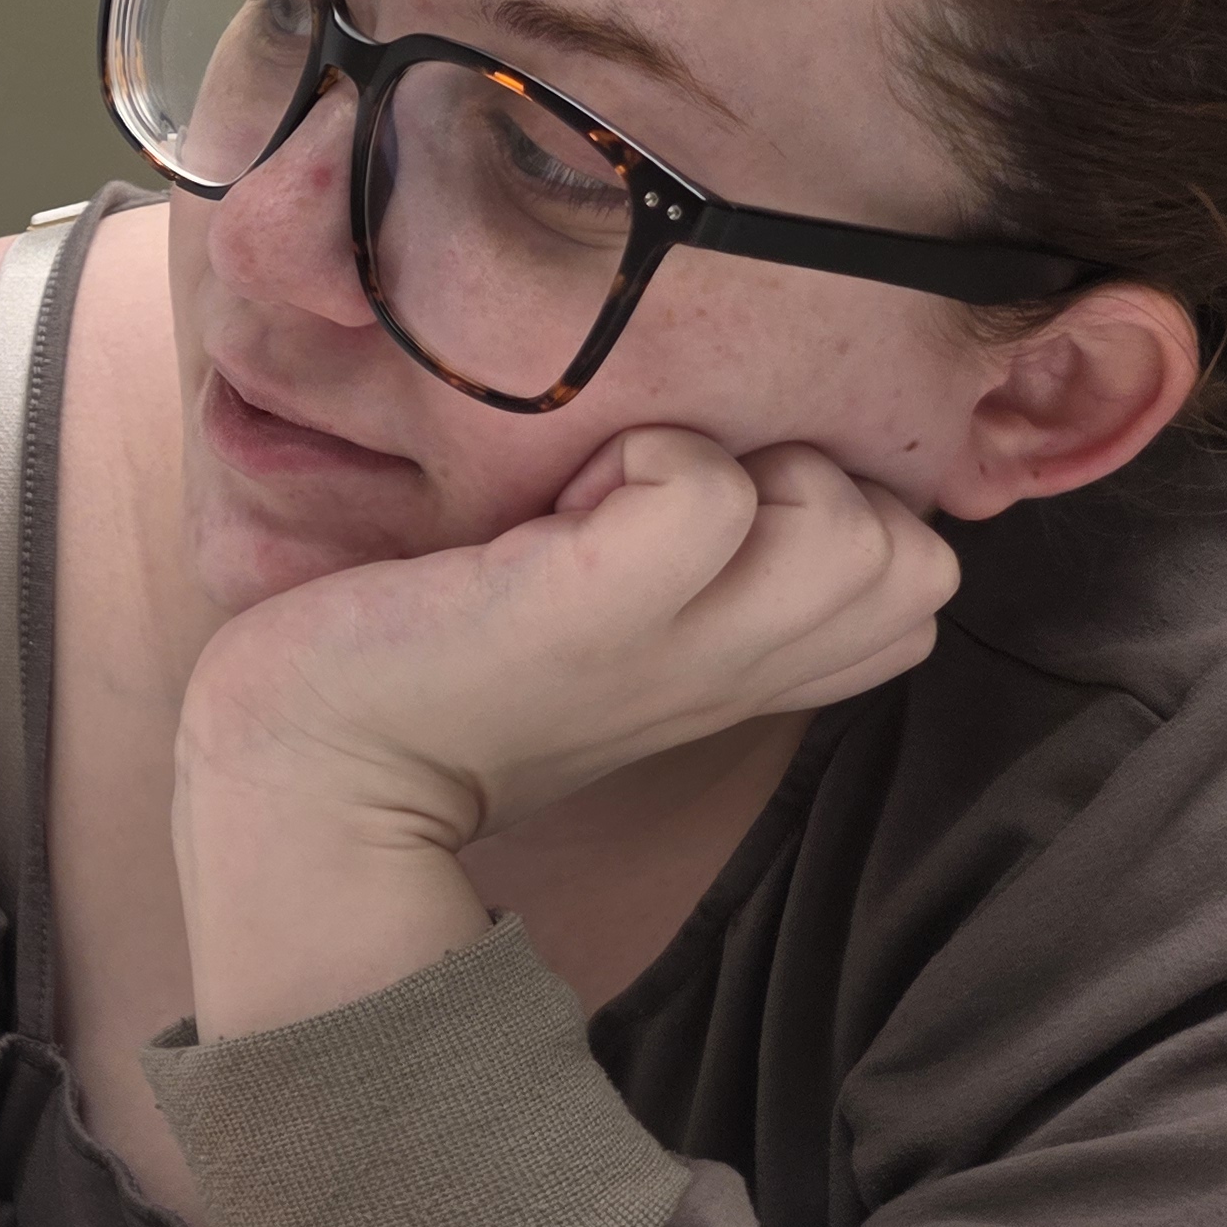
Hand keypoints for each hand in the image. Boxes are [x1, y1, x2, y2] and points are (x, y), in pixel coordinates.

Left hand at [170, 430, 954, 1033]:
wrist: (307, 766)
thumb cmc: (438, 674)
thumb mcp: (607, 628)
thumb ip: (700, 574)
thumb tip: (749, 467)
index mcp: (747, 669)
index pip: (920, 583)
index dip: (831, 513)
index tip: (684, 525)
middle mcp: (736, 667)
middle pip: (915, 555)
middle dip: (805, 484)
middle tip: (646, 512)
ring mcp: (675, 646)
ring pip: (853, 526)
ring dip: (728, 467)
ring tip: (598, 509)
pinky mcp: (588, 609)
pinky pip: (702, 488)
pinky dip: (637, 459)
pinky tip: (549, 512)